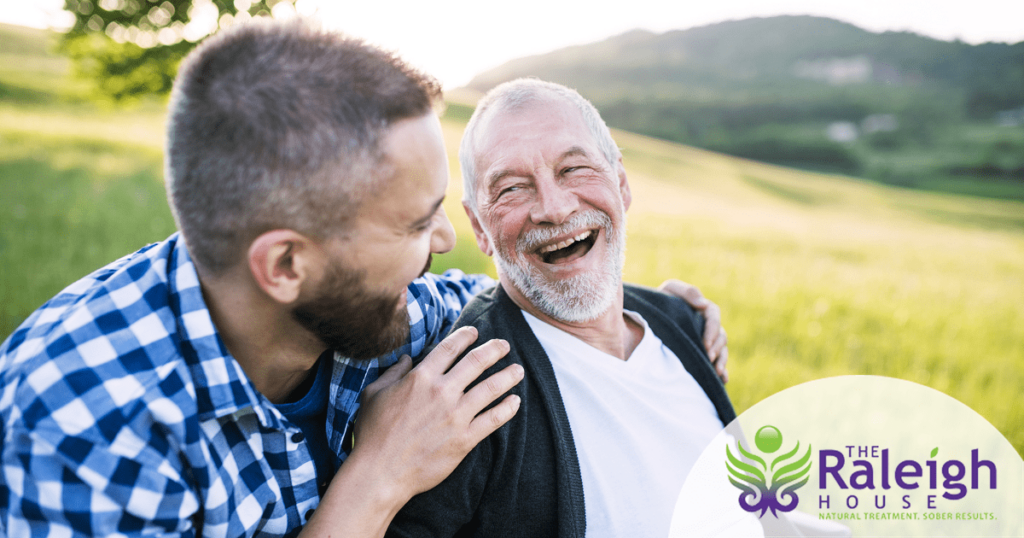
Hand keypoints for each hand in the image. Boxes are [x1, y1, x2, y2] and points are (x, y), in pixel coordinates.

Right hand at [354, 326, 522, 497]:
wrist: (380, 472)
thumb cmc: (372, 434)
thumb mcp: (374, 394)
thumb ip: (392, 373)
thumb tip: (407, 359)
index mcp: (420, 378)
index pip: (450, 348)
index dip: (465, 336)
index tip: (475, 332)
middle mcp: (442, 392)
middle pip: (477, 362)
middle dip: (495, 349)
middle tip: (504, 345)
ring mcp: (455, 416)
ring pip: (491, 388)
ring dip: (508, 375)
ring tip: (518, 370)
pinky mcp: (464, 439)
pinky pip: (493, 420)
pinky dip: (508, 409)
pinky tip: (515, 402)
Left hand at [658, 279, 728, 382]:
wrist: (648, 315)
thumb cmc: (660, 301)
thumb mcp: (670, 290)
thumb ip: (687, 292)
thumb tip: (703, 304)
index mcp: (702, 310)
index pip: (714, 316)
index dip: (712, 330)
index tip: (706, 343)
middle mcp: (707, 326)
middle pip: (720, 336)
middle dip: (717, 348)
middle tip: (708, 358)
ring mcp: (706, 341)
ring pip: (721, 351)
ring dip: (721, 361)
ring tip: (716, 372)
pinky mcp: (702, 353)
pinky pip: (716, 363)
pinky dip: (722, 371)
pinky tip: (722, 380)